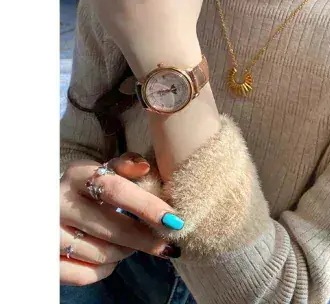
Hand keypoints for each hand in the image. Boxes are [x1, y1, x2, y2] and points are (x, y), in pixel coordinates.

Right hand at [60, 153, 180, 285]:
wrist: (53, 205)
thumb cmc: (91, 186)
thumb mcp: (105, 169)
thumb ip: (127, 165)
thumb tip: (144, 168)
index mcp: (77, 174)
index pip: (117, 190)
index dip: (148, 206)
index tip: (174, 220)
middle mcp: (58, 203)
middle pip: (114, 228)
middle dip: (147, 239)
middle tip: (166, 244)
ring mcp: (49, 234)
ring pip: (104, 254)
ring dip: (127, 251)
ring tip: (132, 242)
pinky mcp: (47, 260)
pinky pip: (87, 274)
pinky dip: (107, 268)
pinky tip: (112, 255)